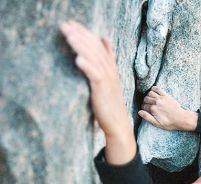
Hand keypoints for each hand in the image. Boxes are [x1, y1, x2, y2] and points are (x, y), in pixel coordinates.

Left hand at [60, 20, 130, 137]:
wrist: (118, 125)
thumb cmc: (109, 106)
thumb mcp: (107, 84)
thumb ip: (103, 67)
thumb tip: (102, 48)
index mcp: (110, 68)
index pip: (98, 45)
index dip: (85, 33)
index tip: (71, 24)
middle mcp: (110, 71)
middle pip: (95, 48)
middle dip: (80, 35)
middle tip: (65, 25)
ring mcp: (107, 80)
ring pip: (94, 58)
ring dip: (80, 46)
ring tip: (68, 36)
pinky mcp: (103, 91)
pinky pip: (95, 75)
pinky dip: (87, 66)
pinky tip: (77, 59)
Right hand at [139, 86, 197, 130]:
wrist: (180, 118)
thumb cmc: (169, 123)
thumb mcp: (157, 123)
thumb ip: (147, 117)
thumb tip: (139, 112)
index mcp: (153, 109)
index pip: (144, 106)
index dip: (143, 109)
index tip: (145, 110)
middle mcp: (156, 102)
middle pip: (146, 99)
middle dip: (145, 102)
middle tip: (147, 106)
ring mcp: (161, 98)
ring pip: (150, 93)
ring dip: (148, 96)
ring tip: (150, 100)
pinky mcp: (166, 95)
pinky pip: (157, 88)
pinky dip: (153, 89)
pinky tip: (153, 92)